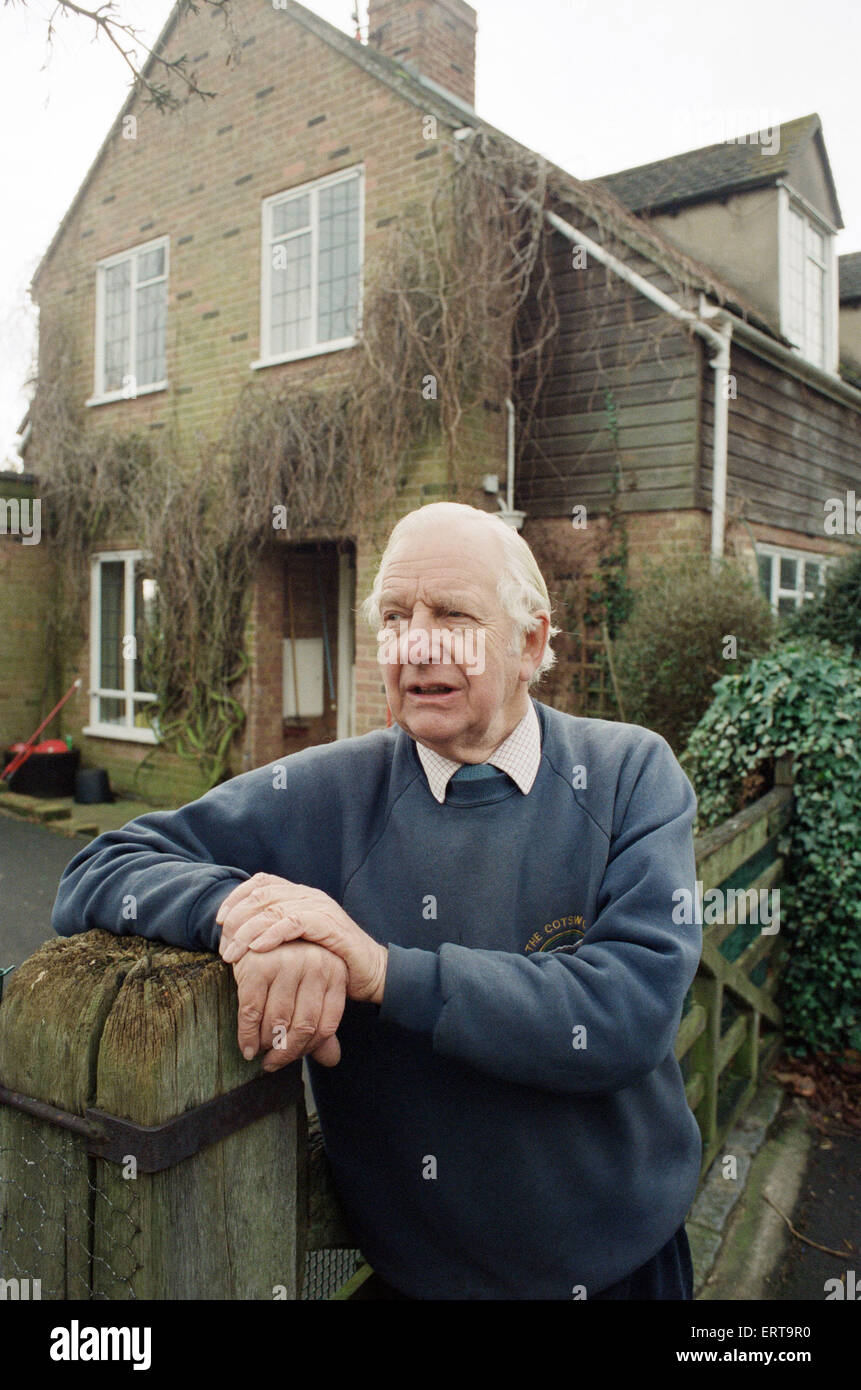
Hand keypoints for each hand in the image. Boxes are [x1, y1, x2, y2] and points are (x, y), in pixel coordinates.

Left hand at [217, 873, 387, 1004]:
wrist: (370, 972)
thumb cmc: (330, 961)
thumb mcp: (297, 943)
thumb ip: (275, 933)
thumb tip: (237, 939)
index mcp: (299, 894)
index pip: (261, 882)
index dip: (236, 898)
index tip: (219, 922)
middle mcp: (308, 895)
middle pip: (262, 894)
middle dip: (236, 919)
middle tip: (224, 946)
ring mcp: (320, 907)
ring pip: (273, 908)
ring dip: (247, 931)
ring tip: (233, 953)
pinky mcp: (330, 924)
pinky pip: (294, 922)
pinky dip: (272, 933)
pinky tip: (257, 948)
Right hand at [232, 941, 346, 1070]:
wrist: (255, 928)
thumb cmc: (287, 966)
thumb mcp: (310, 989)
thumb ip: (320, 1023)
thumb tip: (332, 1060)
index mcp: (335, 972)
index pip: (327, 1024)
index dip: (308, 1048)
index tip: (292, 1058)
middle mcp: (316, 964)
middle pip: (304, 1026)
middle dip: (286, 1052)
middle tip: (273, 1063)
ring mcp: (287, 963)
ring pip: (278, 1022)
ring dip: (266, 1045)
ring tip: (260, 1051)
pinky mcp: (258, 965)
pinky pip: (252, 1012)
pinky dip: (247, 1036)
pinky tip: (247, 1048)